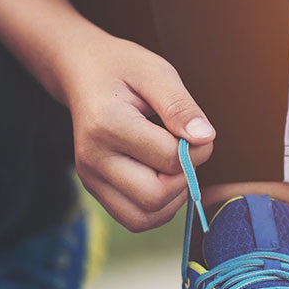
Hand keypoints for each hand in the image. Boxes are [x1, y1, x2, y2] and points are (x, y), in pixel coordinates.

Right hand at [58, 30, 215, 231]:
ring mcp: (90, 178)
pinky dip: (157, 207)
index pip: (168, 159)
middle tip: (184, 151)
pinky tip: (162, 178)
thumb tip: (205, 138)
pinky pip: (134, 219)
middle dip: (184, 179)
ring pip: (143, 218)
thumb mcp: (156, 73)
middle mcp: (92, 158)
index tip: (196, 130)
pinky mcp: (95, 190)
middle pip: (154, 197)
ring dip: (172, 198)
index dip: (196, 149)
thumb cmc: (123, 69)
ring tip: (172, 165)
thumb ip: (180, 106)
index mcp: (106, 125)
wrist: (83, 73)